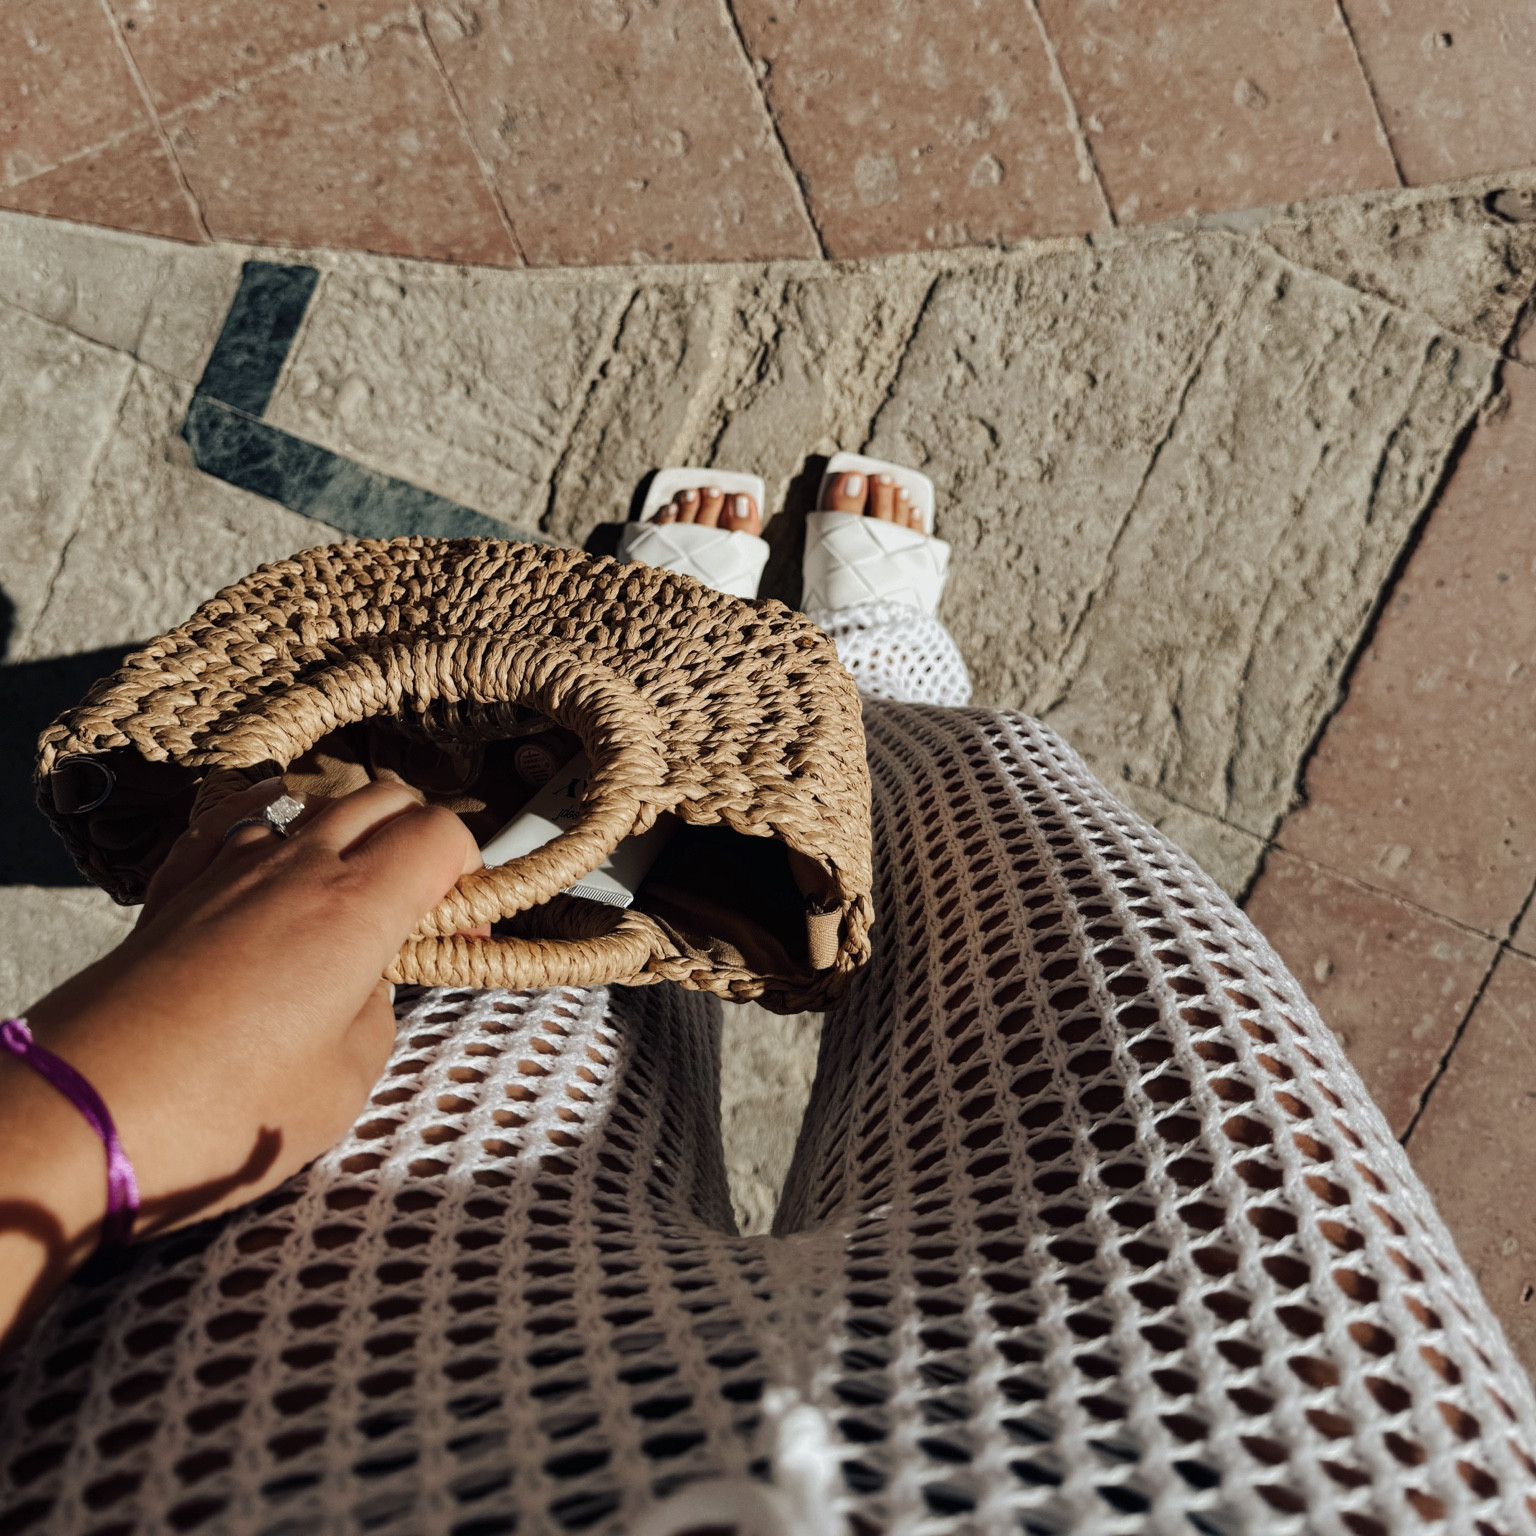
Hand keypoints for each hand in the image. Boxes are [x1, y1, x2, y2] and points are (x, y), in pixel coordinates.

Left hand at [1, 777, 480, 1347]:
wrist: (82, 1116)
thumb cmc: (223, 1111)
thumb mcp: (344, 1082)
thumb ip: (375, 1013)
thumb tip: (364, 986)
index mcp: (354, 907)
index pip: (439, 832)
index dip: (469, 867)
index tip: (465, 922)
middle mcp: (294, 868)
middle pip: (381, 798)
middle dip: (419, 835)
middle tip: (425, 899)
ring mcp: (225, 871)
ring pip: (308, 804)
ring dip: (345, 830)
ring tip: (349, 888)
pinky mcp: (171, 894)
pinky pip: (229, 825)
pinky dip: (264, 825)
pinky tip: (265, 849)